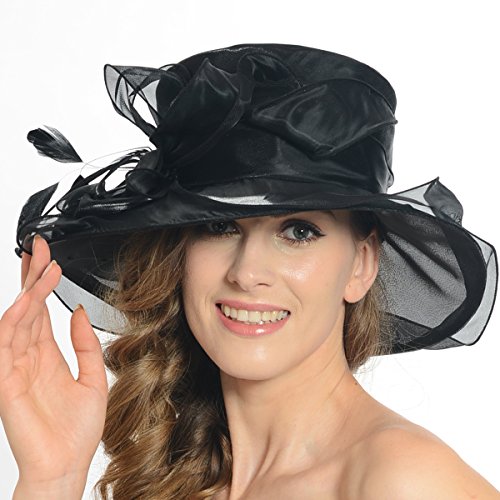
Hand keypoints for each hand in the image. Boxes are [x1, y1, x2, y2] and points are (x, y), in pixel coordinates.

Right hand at [0, 235, 107, 489]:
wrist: (67, 464)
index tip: (49, 258)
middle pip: (27, 307)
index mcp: (47, 355)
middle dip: (32, 276)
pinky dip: (14, 320)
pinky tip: (26, 300)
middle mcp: (28, 356)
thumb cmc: (77, 429)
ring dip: (28, 290)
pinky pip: (6, 344)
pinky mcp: (5, 382)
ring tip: (42, 265)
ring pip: (17, 319)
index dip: (42, 284)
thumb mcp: (93, 378)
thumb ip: (85, 345)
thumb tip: (80, 312)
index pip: (41, 310)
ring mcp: (14, 367)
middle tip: (40, 246)